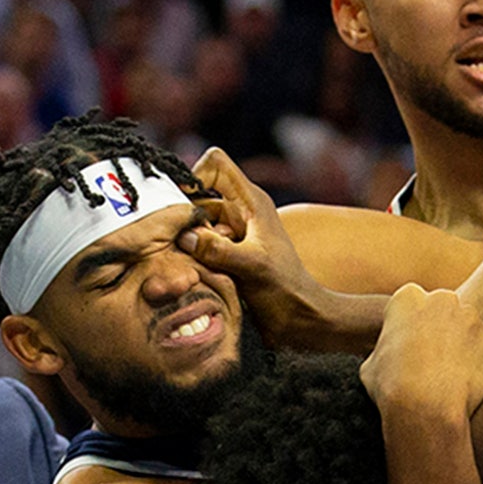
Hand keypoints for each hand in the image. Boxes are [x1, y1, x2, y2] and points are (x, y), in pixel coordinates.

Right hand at [183, 146, 334, 345]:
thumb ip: (220, 250)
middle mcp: (239, 212)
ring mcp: (230, 233)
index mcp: (251, 201)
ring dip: (186, 242)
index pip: (216, 163)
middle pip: (196, 195)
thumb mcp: (253, 267)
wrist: (300, 321)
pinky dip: (190, 258)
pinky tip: (196, 276)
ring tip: (193, 265)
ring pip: (193, 223)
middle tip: (182, 244)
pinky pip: (196, 246)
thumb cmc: (286, 291)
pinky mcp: (224, 254)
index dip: (196, 176)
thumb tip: (186, 236)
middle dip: (184, 216)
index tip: (187, 207)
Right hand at [360, 284, 482, 418]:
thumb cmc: (391, 386)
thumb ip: (386, 348)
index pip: (412, 304)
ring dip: (461, 344)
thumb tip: (389, 355)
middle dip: (440, 328)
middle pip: (443, 310)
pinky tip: (465, 381)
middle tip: (433, 359)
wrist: (425, 407)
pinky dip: (479, 361)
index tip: (410, 346)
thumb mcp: (371, 363)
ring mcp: (470, 317)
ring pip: (467, 327)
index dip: (410, 326)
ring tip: (449, 374)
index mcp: (408, 297)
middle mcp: (442, 299)